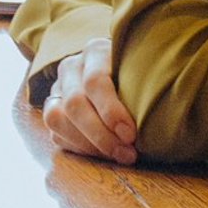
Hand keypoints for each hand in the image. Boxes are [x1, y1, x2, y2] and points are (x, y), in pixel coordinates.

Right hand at [42, 43, 140, 165]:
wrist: (129, 76)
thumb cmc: (144, 77)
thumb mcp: (147, 72)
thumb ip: (147, 86)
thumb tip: (155, 118)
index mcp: (96, 51)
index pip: (95, 81)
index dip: (111, 111)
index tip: (131, 135)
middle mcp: (72, 66)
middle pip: (74, 102)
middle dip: (100, 134)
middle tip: (126, 153)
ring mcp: (58, 87)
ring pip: (56, 118)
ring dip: (87, 143)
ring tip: (115, 156)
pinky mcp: (52, 109)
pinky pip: (55, 133)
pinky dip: (79, 147)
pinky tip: (102, 153)